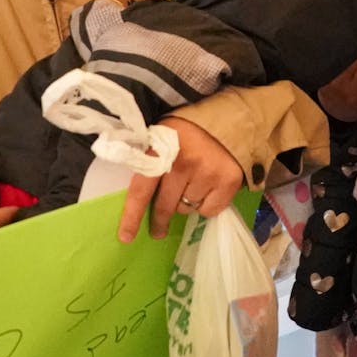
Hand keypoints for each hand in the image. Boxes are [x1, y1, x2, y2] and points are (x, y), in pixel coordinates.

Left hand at [117, 117, 244, 241]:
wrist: (229, 120)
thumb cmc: (188, 131)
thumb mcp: (162, 137)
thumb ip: (150, 161)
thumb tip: (137, 199)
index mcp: (162, 149)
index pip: (142, 189)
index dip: (132, 215)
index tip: (126, 237)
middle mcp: (185, 163)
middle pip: (165, 205)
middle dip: (159, 219)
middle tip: (158, 230)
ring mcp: (208, 173)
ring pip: (186, 209)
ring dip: (185, 203)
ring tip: (192, 184)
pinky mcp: (228, 182)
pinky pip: (209, 210)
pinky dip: (206, 205)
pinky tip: (208, 188)